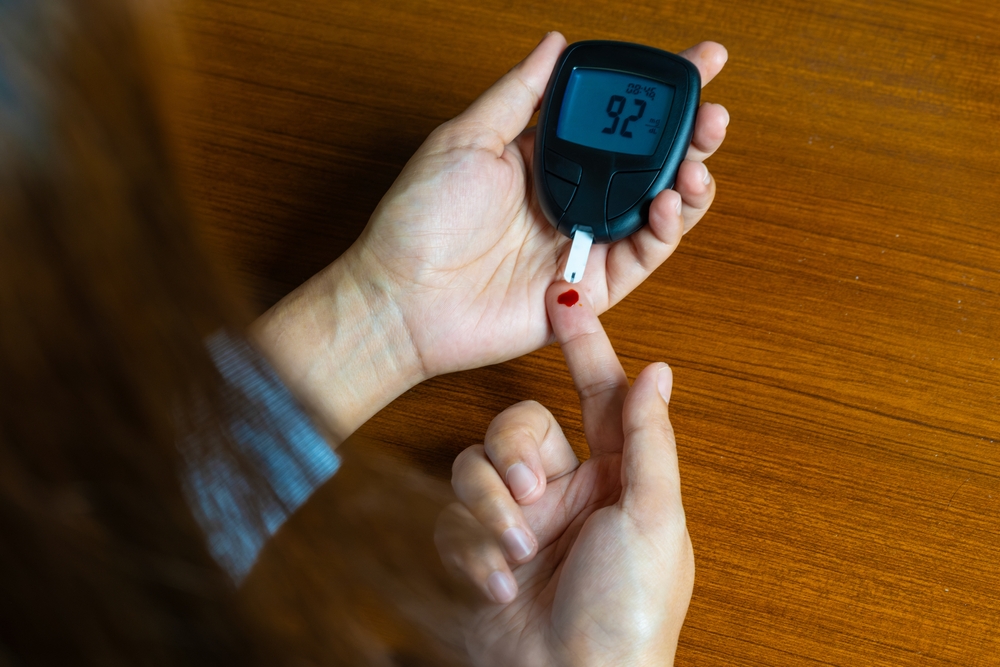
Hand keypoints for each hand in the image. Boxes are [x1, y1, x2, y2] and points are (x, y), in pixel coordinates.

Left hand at [353, 32, 728, 377]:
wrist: (401, 300)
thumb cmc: (418, 222)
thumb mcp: (466, 139)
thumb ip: (520, 94)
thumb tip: (555, 44)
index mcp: (544, 159)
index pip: (615, 120)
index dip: (659, 92)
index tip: (702, 59)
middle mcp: (571, 199)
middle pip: (648, 163)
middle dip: (691, 135)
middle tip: (712, 113)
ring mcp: (583, 243)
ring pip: (658, 209)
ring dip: (688, 180)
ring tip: (698, 158)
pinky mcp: (591, 288)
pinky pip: (642, 255)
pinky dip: (664, 229)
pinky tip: (666, 200)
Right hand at [435, 283, 692, 665]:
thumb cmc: (628, 613)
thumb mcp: (652, 519)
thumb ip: (647, 440)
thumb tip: (658, 372)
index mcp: (617, 478)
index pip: (598, 394)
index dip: (583, 345)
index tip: (565, 296)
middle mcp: (567, 492)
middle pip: (520, 423)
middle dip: (516, 449)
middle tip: (532, 489)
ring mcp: (521, 522)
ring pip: (476, 464)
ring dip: (491, 506)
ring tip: (517, 547)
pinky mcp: (480, 551)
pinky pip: (453, 518)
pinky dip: (473, 548)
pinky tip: (499, 581)